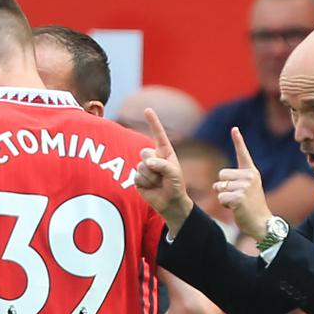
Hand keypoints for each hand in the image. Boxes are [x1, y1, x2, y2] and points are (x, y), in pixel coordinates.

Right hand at [134, 108, 193, 232]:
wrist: (170, 203)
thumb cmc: (176, 186)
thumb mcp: (174, 174)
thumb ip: (162, 165)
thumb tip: (147, 163)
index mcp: (165, 152)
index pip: (158, 134)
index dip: (153, 122)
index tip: (147, 109)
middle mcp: (153, 157)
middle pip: (145, 152)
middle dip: (153, 164)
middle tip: (161, 175)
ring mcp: (144, 167)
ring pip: (141, 166)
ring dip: (151, 176)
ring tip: (158, 183)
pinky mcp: (137, 177)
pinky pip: (137, 176)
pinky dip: (145, 182)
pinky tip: (151, 187)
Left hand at [214, 127, 273, 239]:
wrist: (262, 222)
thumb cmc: (252, 206)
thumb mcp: (248, 189)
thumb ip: (237, 181)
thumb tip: (219, 182)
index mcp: (252, 172)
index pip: (243, 154)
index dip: (238, 140)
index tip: (234, 128)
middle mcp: (249, 176)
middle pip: (221, 174)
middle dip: (223, 186)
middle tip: (237, 196)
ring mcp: (245, 186)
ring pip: (219, 186)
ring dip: (223, 196)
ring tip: (238, 202)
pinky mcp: (239, 197)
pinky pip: (220, 197)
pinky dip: (224, 204)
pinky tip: (236, 208)